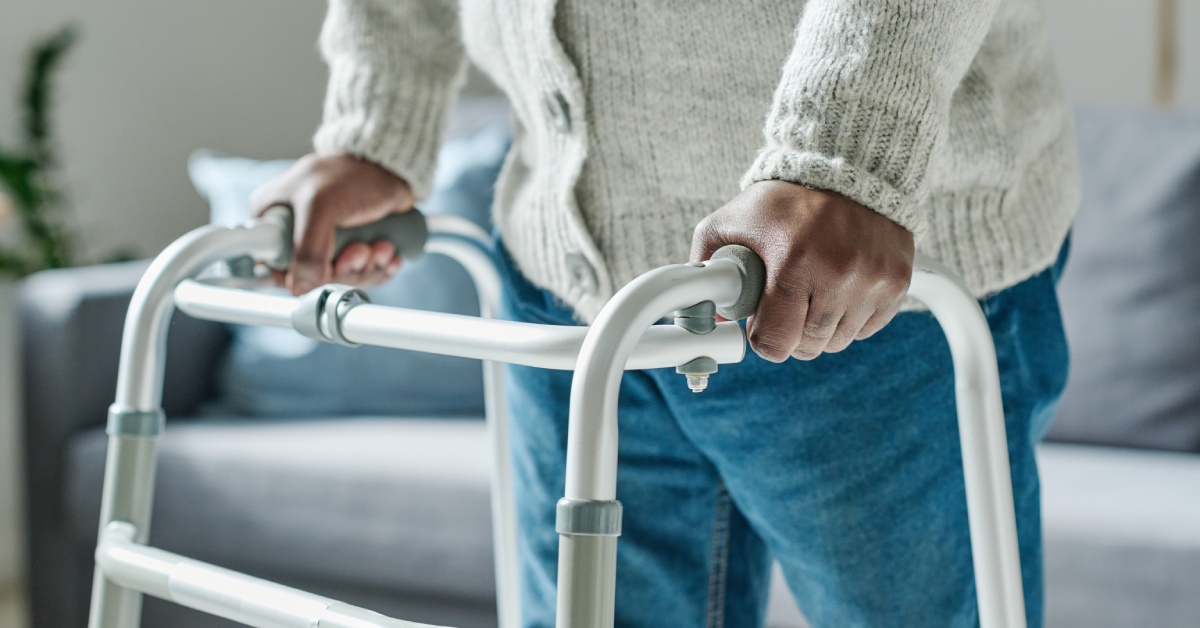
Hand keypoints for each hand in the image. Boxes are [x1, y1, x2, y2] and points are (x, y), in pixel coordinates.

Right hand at [251, 153, 414, 295]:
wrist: (392, 167)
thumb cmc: (352, 173)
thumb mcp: (321, 205)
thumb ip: (307, 249)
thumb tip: (299, 288)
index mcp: (273, 218)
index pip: (270, 265)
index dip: (295, 278)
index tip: (321, 272)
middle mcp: (295, 232)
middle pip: (311, 278)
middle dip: (343, 271)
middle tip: (361, 251)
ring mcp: (325, 242)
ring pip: (340, 278)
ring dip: (365, 269)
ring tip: (380, 247)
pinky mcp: (352, 247)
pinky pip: (361, 274)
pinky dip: (378, 268)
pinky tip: (388, 252)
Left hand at [691, 180, 913, 361]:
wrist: (849, 167)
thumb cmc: (786, 198)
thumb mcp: (732, 221)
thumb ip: (707, 265)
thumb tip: (702, 313)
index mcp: (793, 263)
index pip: (775, 342)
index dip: (763, 339)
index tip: (762, 324)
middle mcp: (838, 275)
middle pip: (809, 347)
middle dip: (792, 333)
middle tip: (786, 304)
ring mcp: (872, 281)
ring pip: (838, 341)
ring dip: (822, 326)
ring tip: (814, 289)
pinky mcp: (897, 283)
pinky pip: (868, 328)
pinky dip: (851, 316)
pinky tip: (841, 286)